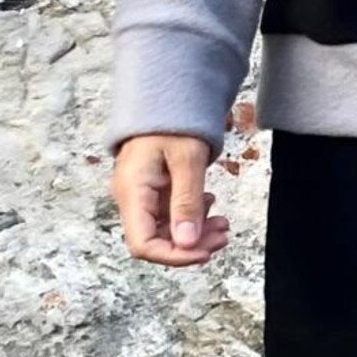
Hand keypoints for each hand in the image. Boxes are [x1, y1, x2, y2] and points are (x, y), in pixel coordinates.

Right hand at [111, 133, 230, 266]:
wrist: (164, 100)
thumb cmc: (172, 122)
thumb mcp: (187, 160)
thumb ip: (187, 202)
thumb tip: (187, 244)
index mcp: (133, 192)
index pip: (143, 244)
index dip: (174, 256)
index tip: (205, 252)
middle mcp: (132, 199)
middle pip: (156, 242)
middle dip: (192, 246)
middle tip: (224, 234)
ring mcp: (141, 198)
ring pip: (166, 232)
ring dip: (196, 234)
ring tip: (222, 222)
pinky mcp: (153, 194)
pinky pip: (170, 217)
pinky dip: (192, 219)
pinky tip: (208, 205)